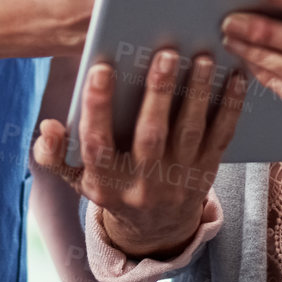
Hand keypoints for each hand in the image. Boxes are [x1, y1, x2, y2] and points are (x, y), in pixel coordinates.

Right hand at [31, 50, 246, 257]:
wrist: (156, 228)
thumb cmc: (112, 185)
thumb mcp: (78, 177)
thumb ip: (56, 153)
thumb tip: (47, 126)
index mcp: (105, 183)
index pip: (97, 145)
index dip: (97, 108)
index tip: (100, 68)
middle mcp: (143, 186)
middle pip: (150, 137)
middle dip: (157, 94)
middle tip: (164, 53)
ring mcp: (178, 181)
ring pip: (188, 133)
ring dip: (196, 93)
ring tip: (200, 58)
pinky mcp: (206, 173)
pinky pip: (220, 137)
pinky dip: (229, 107)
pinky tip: (234, 78)